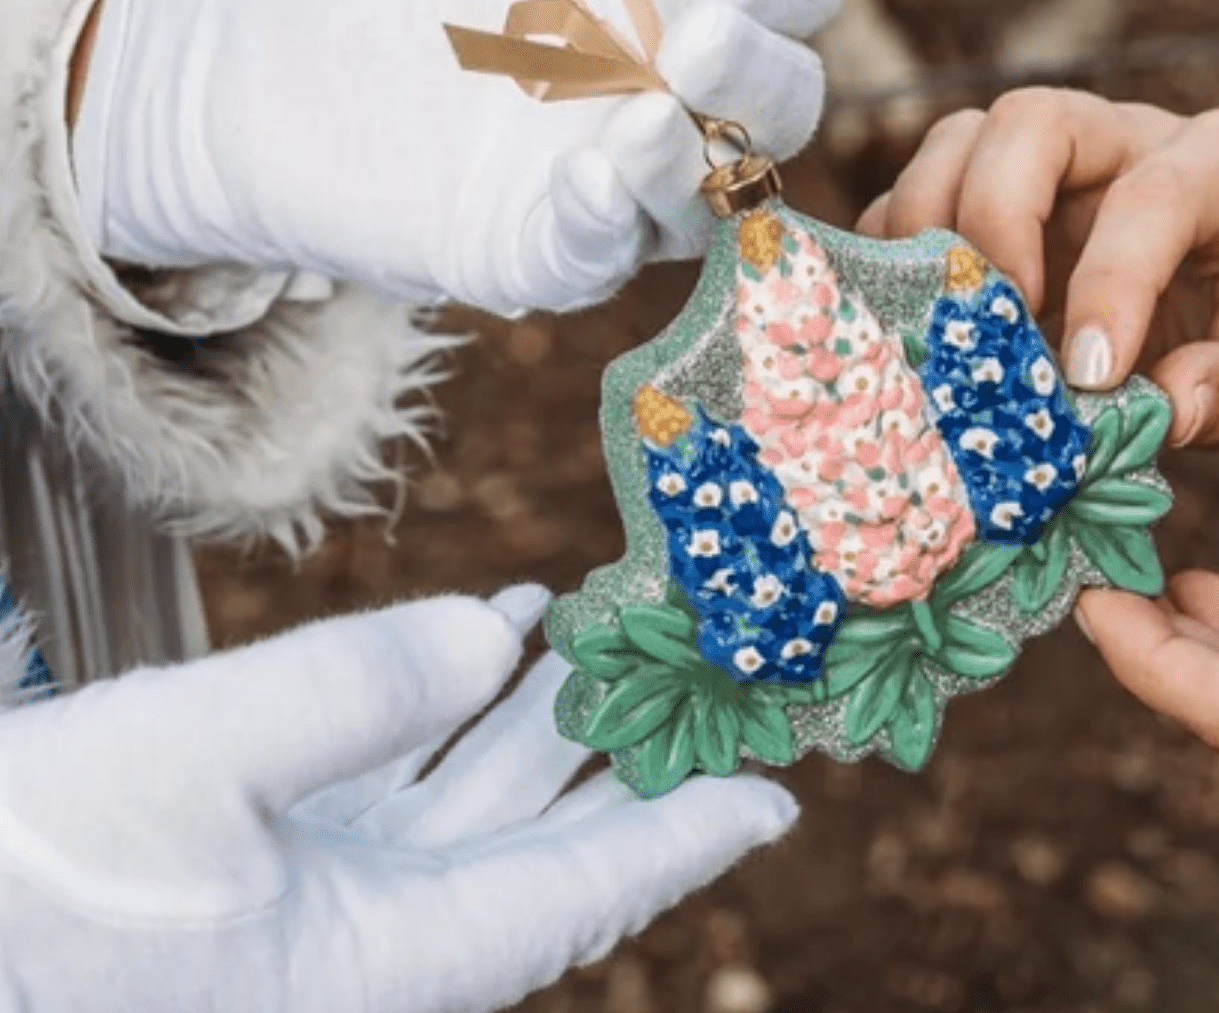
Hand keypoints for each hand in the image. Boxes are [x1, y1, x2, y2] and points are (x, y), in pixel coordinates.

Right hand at [0, 587, 795, 1012]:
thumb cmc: (24, 878)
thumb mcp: (182, 760)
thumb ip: (348, 692)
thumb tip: (486, 639)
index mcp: (376, 964)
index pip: (575, 894)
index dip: (682, 838)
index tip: (778, 793)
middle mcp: (367, 951)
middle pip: (544, 852)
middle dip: (625, 760)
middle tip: (705, 674)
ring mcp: (319, 913)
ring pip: (476, 814)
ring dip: (540, 719)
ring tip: (594, 620)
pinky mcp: (271, 874)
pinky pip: (402, 795)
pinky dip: (451, 717)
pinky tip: (486, 635)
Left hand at [71, 0, 842, 316]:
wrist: (230, 26)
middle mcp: (660, 71)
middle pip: (786, 96)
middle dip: (760, 79)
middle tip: (689, 44)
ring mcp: (605, 164)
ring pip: (719, 192)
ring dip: (701, 163)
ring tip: (636, 124)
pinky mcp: (534, 240)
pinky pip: (611, 257)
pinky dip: (613, 231)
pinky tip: (582, 185)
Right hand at [860, 88, 1218, 450]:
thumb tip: (1170, 404)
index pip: (1153, 195)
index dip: (1111, 283)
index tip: (1090, 377)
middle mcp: (1133, 140)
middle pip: (1031, 121)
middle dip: (996, 215)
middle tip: (1001, 321)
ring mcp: (1059, 166)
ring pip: (962, 144)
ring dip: (932, 228)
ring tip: (947, 325)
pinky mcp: (1006, 208)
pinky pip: (927, 200)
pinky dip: (906, 258)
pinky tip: (918, 326)